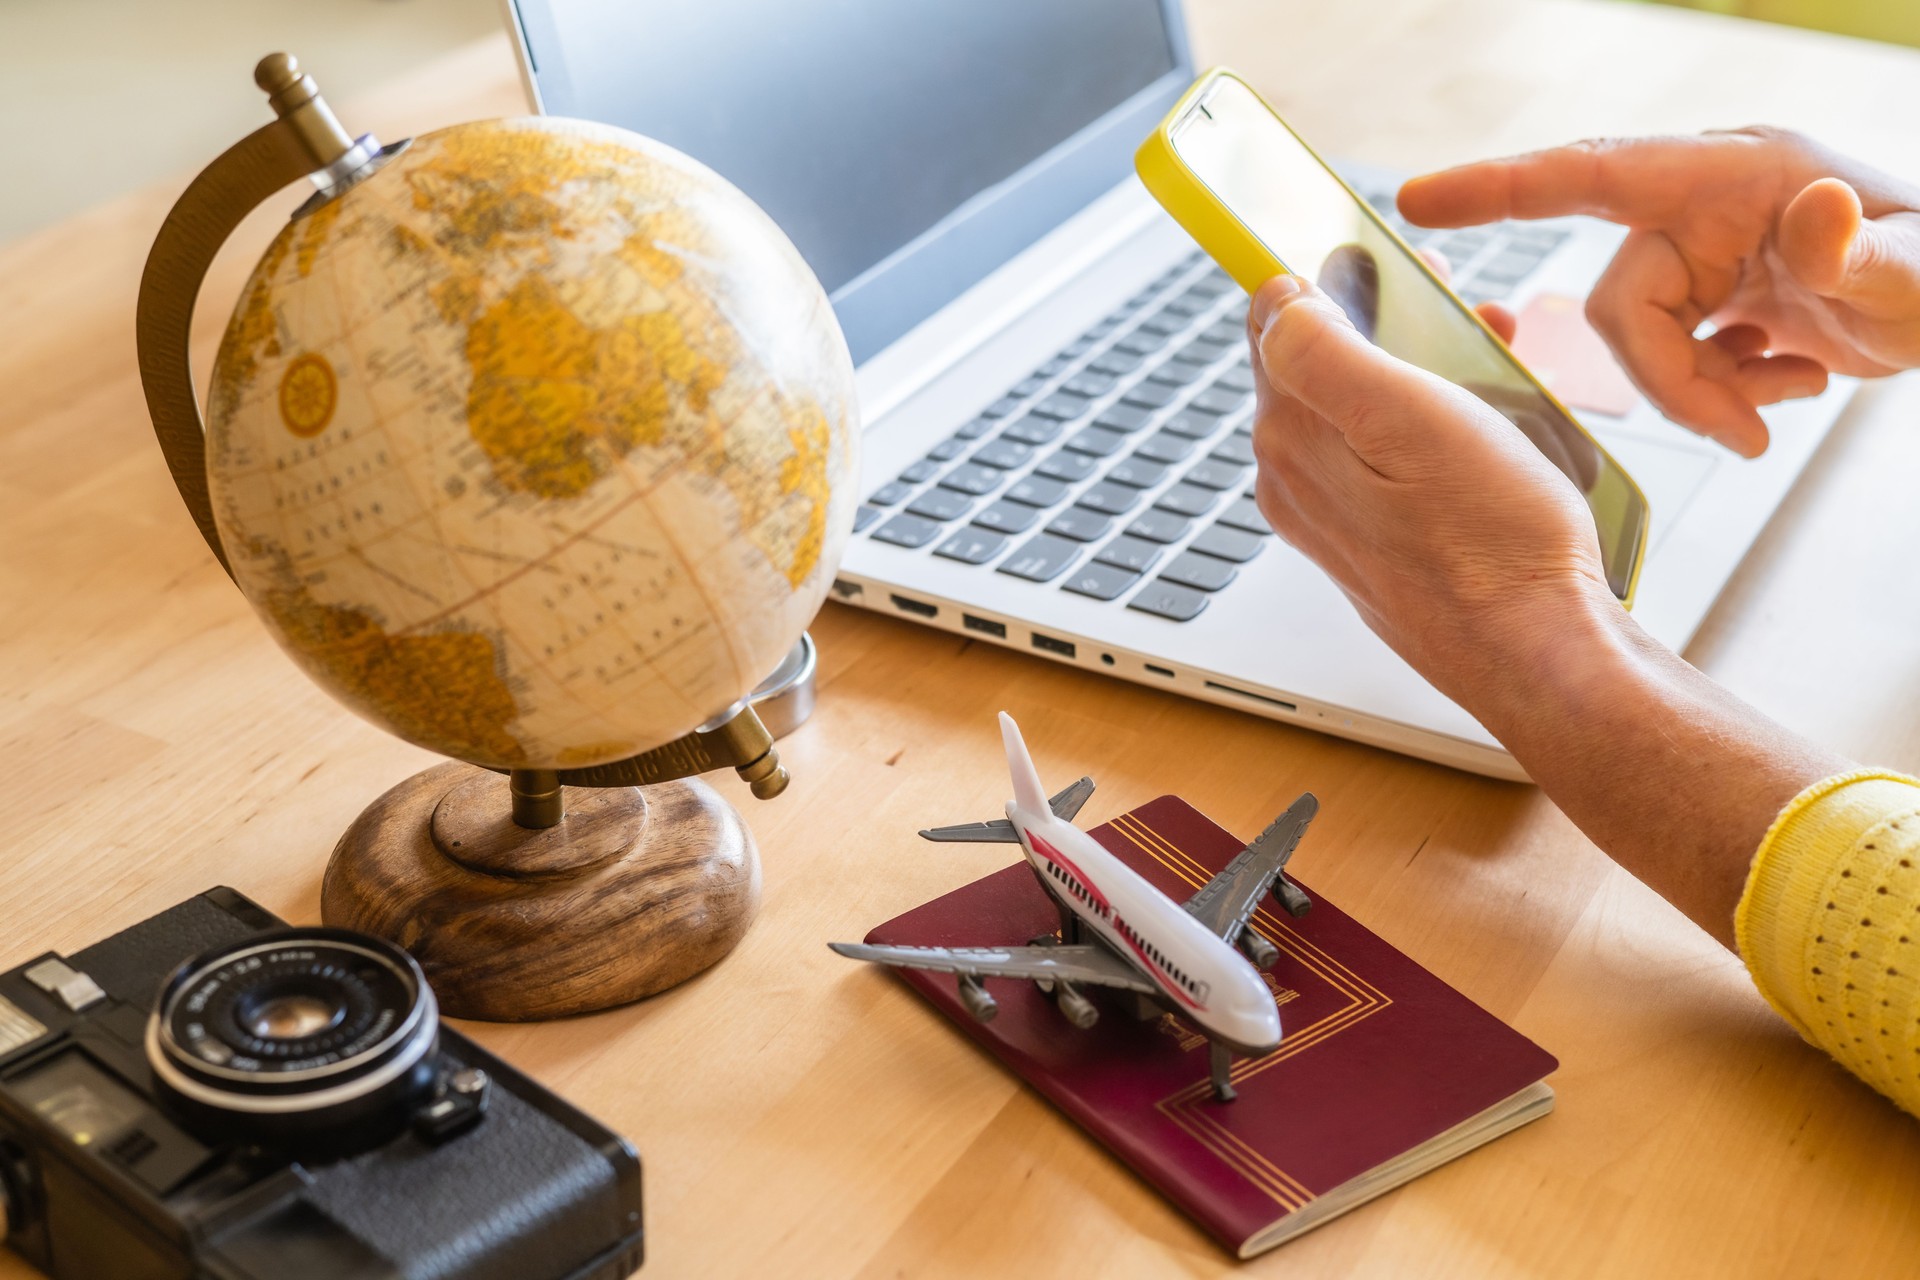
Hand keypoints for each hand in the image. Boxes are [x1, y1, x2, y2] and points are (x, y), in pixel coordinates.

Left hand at [1245, 273, 1608, 703]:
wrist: (1540, 653)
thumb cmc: (1490, 541)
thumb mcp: (1406, 418)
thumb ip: (1325, 354)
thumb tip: (1275, 303)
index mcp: (1291, 444)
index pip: (1273, 331)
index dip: (1326, 279)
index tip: (1384, 260)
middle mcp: (1300, 485)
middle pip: (1324, 370)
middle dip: (1387, 321)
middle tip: (1454, 300)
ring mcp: (1341, 521)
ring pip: (1368, 414)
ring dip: (1425, 370)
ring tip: (1495, 353)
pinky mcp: (1385, 547)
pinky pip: (1397, 463)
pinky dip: (1440, 426)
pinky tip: (1494, 425)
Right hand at [1399, 128, 1919, 454]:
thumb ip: (1855, 252)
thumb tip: (1812, 211)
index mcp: (1730, 174)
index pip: (1591, 174)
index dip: (1501, 189)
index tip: (1422, 202)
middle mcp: (1700, 206)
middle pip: (1618, 305)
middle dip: (1669, 379)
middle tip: (1746, 431)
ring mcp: (1701, 252)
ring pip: (1638, 343)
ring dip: (1702, 390)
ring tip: (1785, 396)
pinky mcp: (1706, 296)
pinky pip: (1668, 357)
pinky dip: (1720, 388)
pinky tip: (1788, 380)